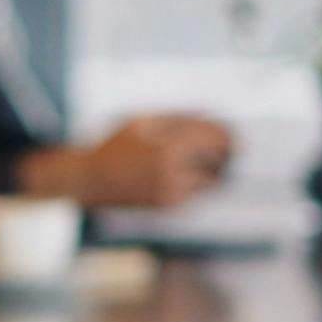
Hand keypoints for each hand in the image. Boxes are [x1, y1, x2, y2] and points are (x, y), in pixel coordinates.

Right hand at [19, 115, 231, 208]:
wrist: (90, 180)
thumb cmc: (114, 146)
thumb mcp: (143, 121)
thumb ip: (178, 117)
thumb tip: (212, 117)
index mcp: (169, 144)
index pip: (216, 136)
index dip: (229, 132)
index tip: (231, 132)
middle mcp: (173, 169)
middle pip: (221, 158)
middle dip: (225, 151)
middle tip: (226, 147)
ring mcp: (172, 190)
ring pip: (213, 178)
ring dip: (213, 168)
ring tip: (204, 160)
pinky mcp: (169, 205)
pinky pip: (197, 192)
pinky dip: (197, 182)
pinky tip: (183, 174)